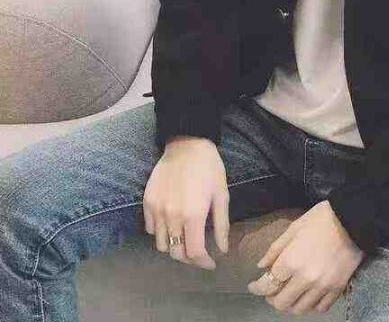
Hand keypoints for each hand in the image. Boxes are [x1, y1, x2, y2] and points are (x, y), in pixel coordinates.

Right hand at [143, 135, 229, 269]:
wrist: (187, 144)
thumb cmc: (209, 168)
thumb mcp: (221, 194)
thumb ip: (221, 224)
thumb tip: (223, 249)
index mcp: (193, 216)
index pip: (194, 252)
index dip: (203, 263)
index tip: (211, 263)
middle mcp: (172, 217)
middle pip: (176, 253)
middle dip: (190, 258)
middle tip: (200, 253)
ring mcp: (157, 210)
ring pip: (161, 244)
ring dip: (174, 247)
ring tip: (185, 239)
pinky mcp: (147, 202)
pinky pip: (149, 229)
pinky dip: (160, 233)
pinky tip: (171, 225)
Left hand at [247, 200, 364, 314]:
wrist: (353, 219)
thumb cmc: (320, 219)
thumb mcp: (294, 227)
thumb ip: (276, 249)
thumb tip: (262, 267)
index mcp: (291, 261)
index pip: (267, 285)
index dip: (257, 287)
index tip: (254, 286)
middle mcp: (304, 279)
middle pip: (281, 302)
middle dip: (272, 298)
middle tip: (272, 290)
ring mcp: (322, 286)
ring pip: (299, 309)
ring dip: (291, 303)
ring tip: (290, 293)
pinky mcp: (337, 289)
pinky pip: (320, 307)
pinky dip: (311, 304)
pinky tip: (309, 295)